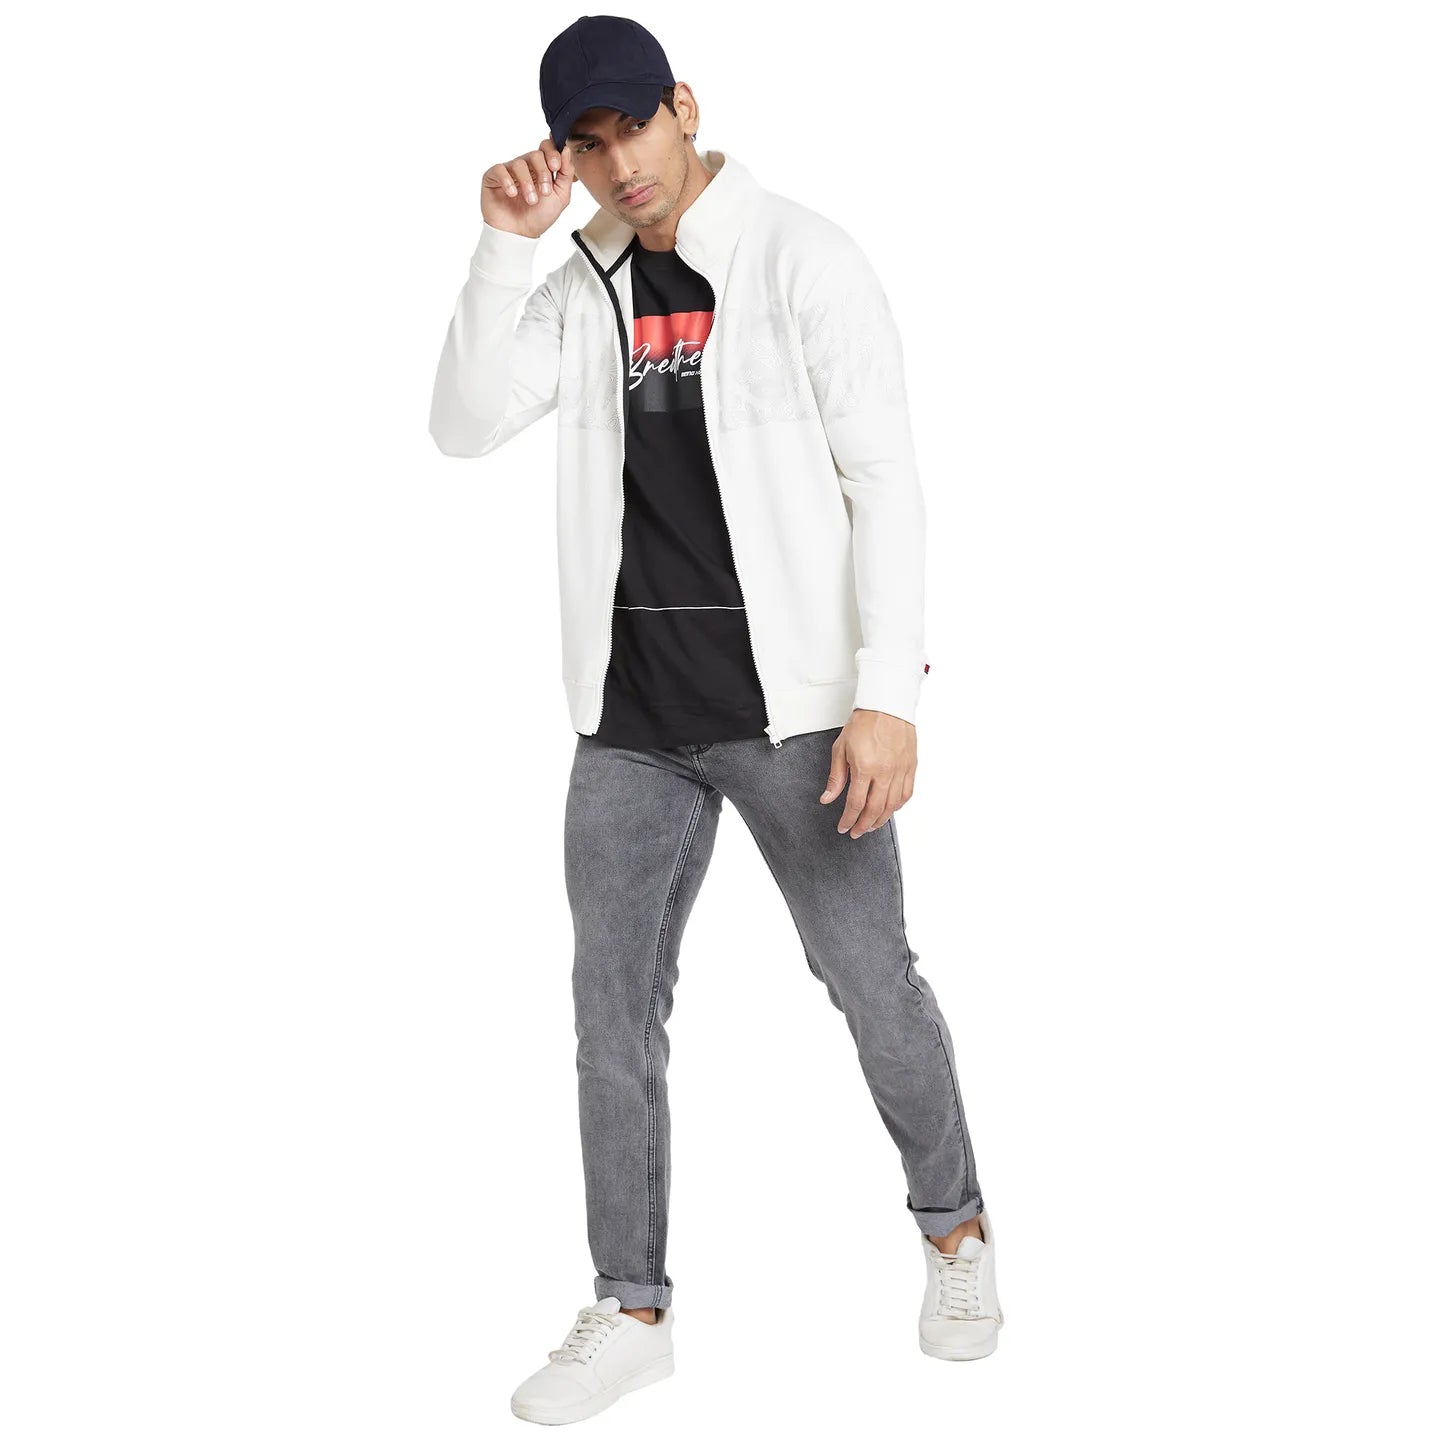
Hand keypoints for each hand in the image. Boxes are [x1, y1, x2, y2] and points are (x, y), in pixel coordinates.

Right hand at [481, 138, 574, 238]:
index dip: (552, 153)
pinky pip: (500, 170)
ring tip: (531, 201)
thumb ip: (566, 173)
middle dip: (543, 172)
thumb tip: (566, 150)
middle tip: (545, 192)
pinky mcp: (493, 177)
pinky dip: (507, 181)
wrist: (520, 235)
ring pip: (519, 163)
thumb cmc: (538, 217)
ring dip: (528, 183)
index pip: (546, 148)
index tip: (556, 167)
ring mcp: (509, 171)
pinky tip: (512, 194)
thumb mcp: (561, 197)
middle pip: (535, 154)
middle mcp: (525, 167)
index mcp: (541, 169)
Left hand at [818, 710, 917, 837]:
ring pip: (892, 806)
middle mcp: (885, 772)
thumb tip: (827, 798)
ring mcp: (900, 770)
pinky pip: (906, 794)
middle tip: (856, 832)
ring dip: (880, 820)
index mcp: (865, 767)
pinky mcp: (911, 767)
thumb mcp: (841, 749)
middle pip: (875, 810)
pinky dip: (897, 806)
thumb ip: (836, 777)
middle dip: (863, 825)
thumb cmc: (863, 723)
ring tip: (871, 826)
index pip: (855, 803)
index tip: (843, 827)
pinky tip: (889, 810)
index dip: (848, 820)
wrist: (886, 705)